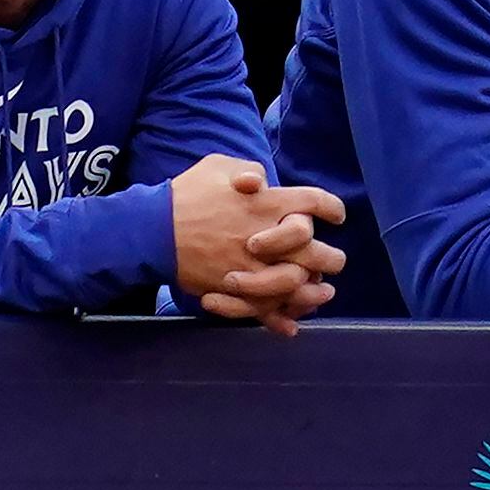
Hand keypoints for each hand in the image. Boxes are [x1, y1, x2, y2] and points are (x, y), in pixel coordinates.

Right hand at [168, 155, 345, 335]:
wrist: (153, 231)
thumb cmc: (186, 194)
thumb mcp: (217, 166)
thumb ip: (248, 170)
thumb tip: (263, 181)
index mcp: (268, 202)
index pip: (314, 203)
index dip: (332, 209)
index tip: (336, 216)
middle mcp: (267, 236)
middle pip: (317, 252)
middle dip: (331, 258)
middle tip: (334, 260)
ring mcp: (253, 266)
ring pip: (297, 285)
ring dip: (314, 291)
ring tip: (323, 292)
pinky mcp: (236, 289)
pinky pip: (266, 309)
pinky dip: (281, 318)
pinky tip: (292, 322)